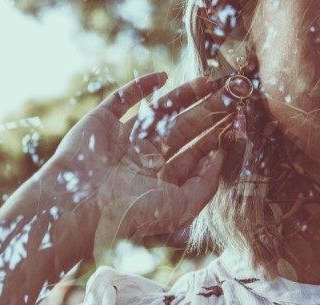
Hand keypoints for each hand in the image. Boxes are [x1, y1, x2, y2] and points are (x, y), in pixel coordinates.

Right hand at [45, 71, 233, 246]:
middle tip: (231, 94)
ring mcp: (124, 139)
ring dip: (185, 96)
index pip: (195, 153)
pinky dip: (141, 87)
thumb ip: (206, 184)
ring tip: (209, 82)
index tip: (237, 120)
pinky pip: (124, 99)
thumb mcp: (182, 207)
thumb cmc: (133, 212)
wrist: (82, 203)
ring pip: (160, 112)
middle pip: (185, 129)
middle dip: (208, 112)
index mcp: (163, 180)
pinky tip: (163, 77)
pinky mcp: (102, 122)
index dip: (217, 137)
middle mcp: (145, 159)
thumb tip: (219, 155)